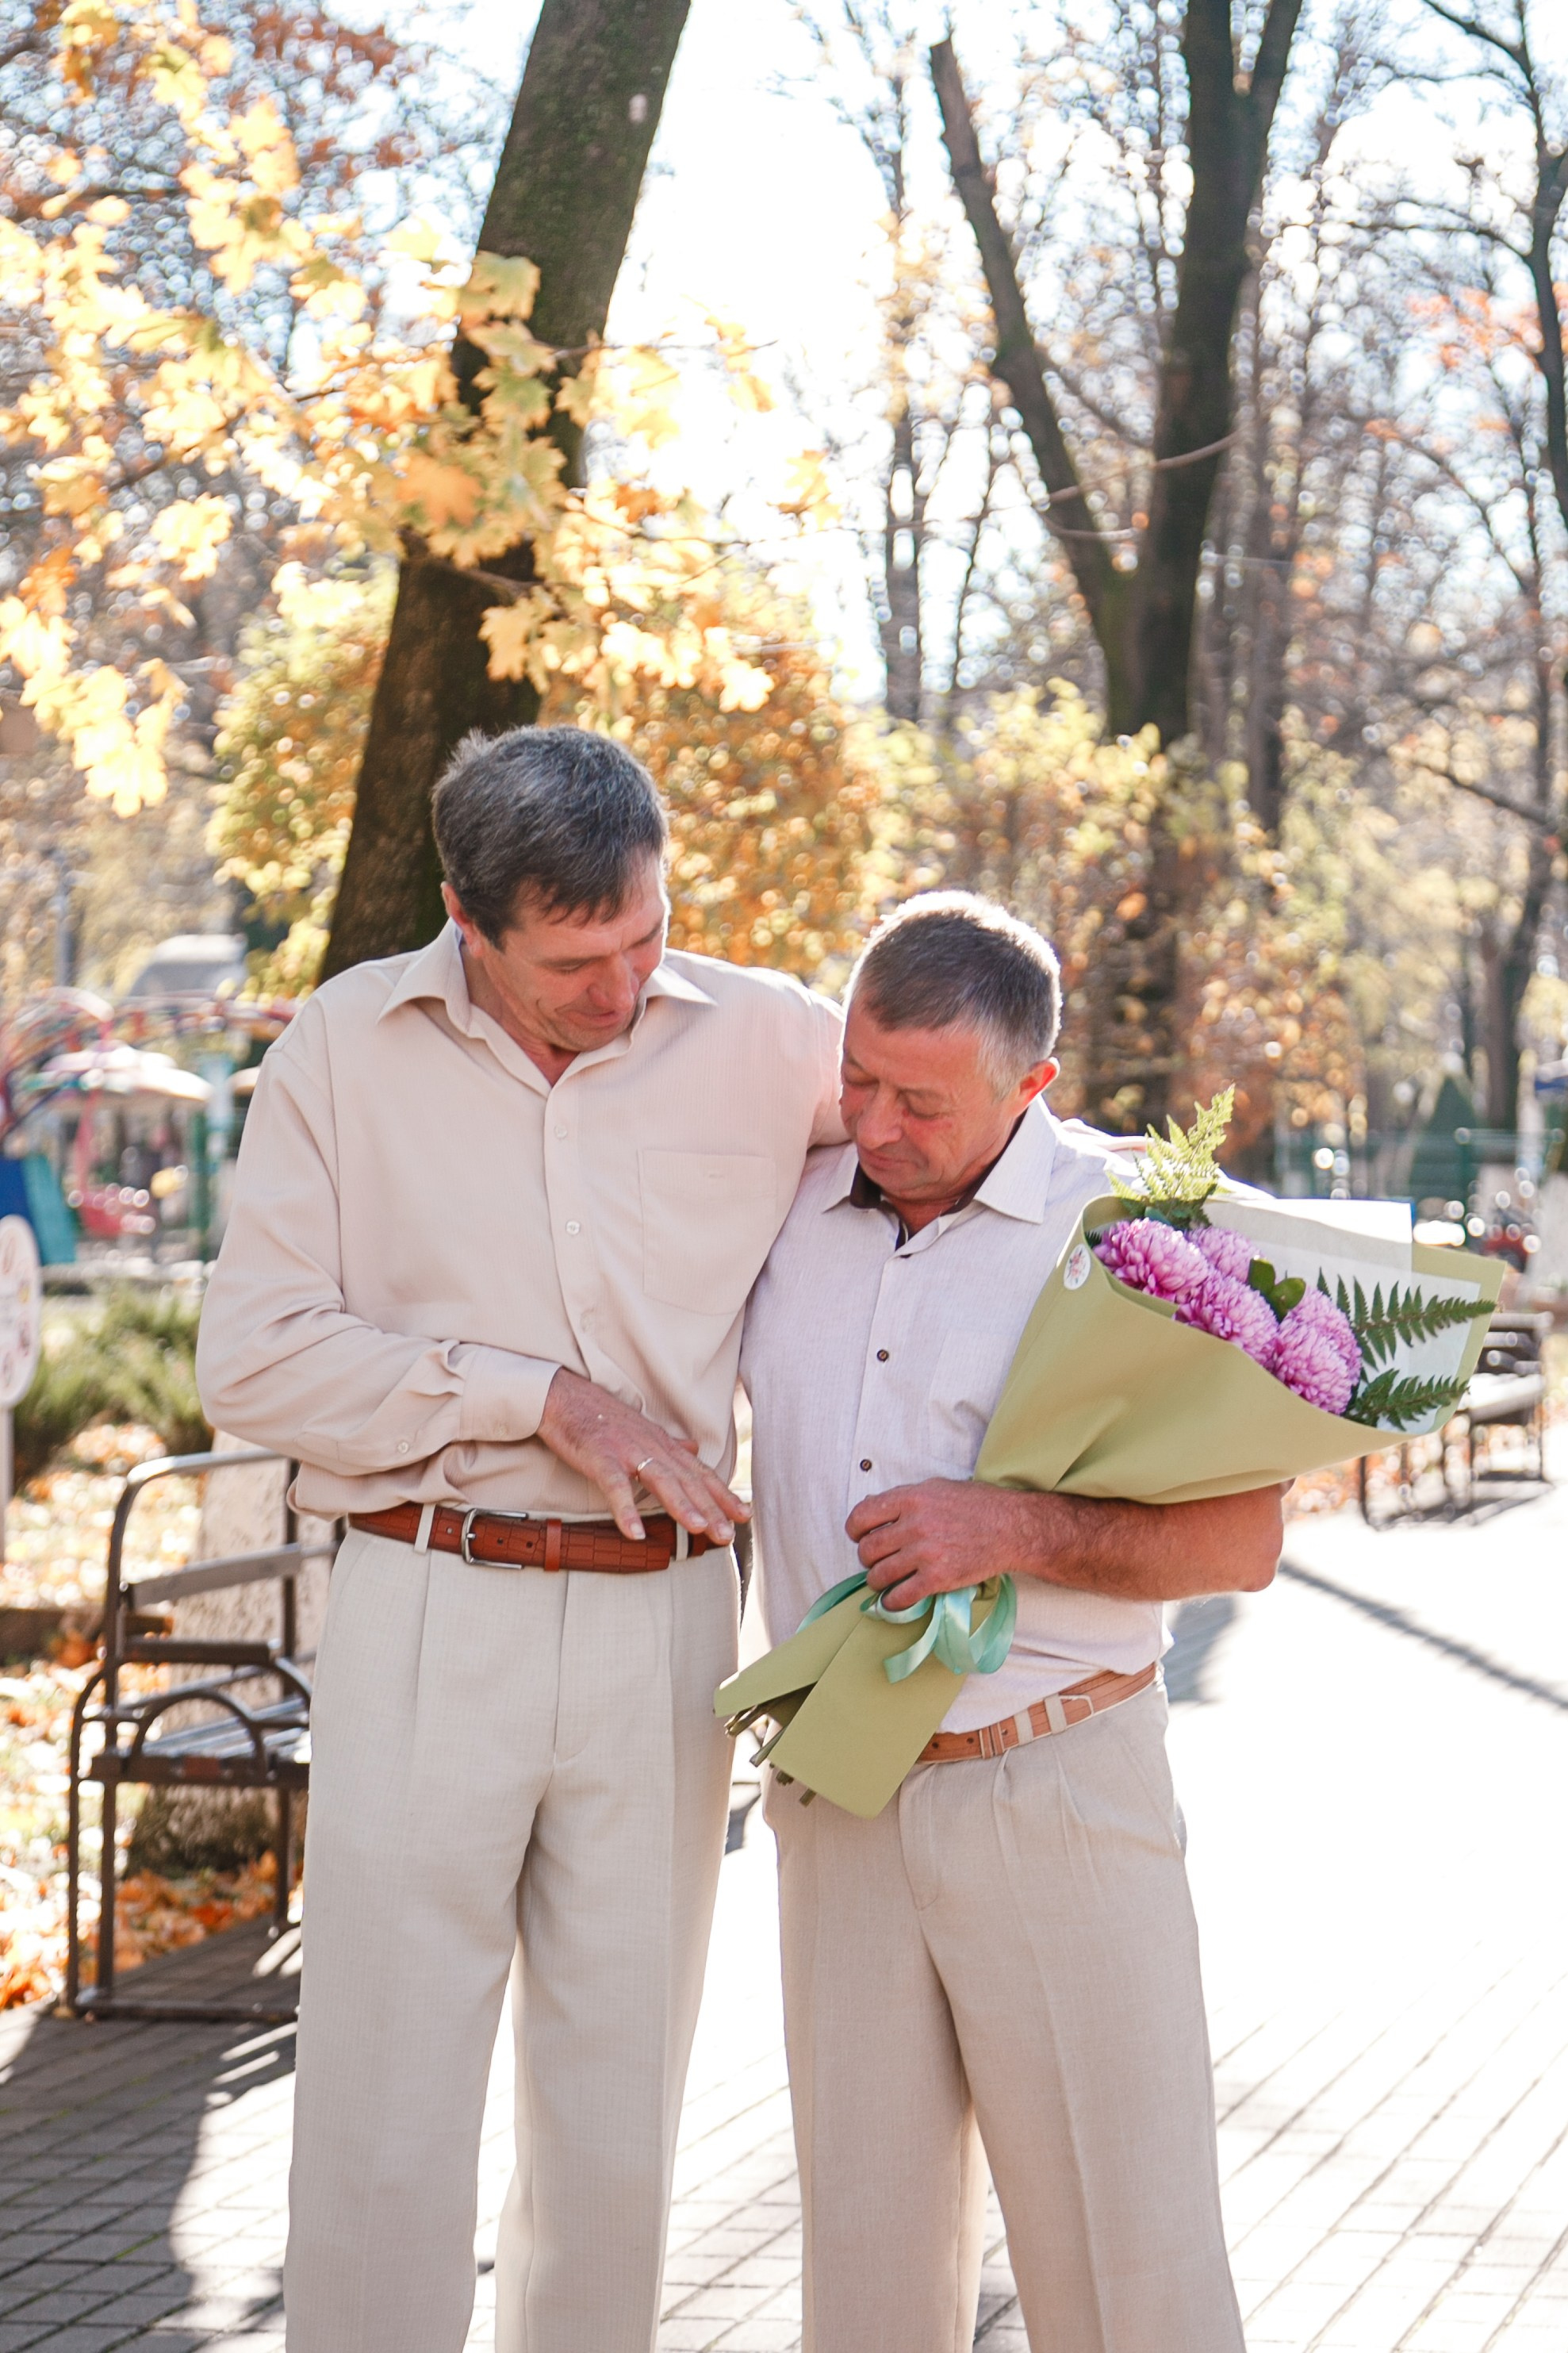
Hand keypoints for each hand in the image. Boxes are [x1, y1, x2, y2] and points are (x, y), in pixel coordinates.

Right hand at [537, 1368, 748, 1544]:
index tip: (745, 1515)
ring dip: (681, 1505)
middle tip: (728, 1535)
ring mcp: (626, 1451)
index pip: (699, 1473)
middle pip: (687, 1481)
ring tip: (699, 1528)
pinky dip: (626, 1509)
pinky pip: (615, 1486)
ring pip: (660, 1480)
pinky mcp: (600, 1457)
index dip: (723, 1495)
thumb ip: (670, 1445)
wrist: (566, 1397)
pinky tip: (635, 1533)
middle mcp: (652, 1447)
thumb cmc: (602, 1417)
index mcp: (663, 1445)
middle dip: (711, 1508)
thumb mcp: (643, 1430)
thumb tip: (694, 1450)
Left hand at [846, 1479, 1028, 1610]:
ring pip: (879, 1576)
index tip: (860, 1537)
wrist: (1011, 1528)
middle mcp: (914, 1525)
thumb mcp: (936, 1488)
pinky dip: (891, 1603)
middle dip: (868, 1559)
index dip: (855, 1531)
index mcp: (911, 1498)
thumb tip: (871, 1508)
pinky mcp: (938, 1578)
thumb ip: (903, 1498)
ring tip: (887, 1580)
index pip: (861, 1517)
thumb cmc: (976, 1505)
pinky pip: (900, 1597)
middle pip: (867, 1550)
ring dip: (878, 1581)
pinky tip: (895, 1599)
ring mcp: (926, 1553)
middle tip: (878, 1561)